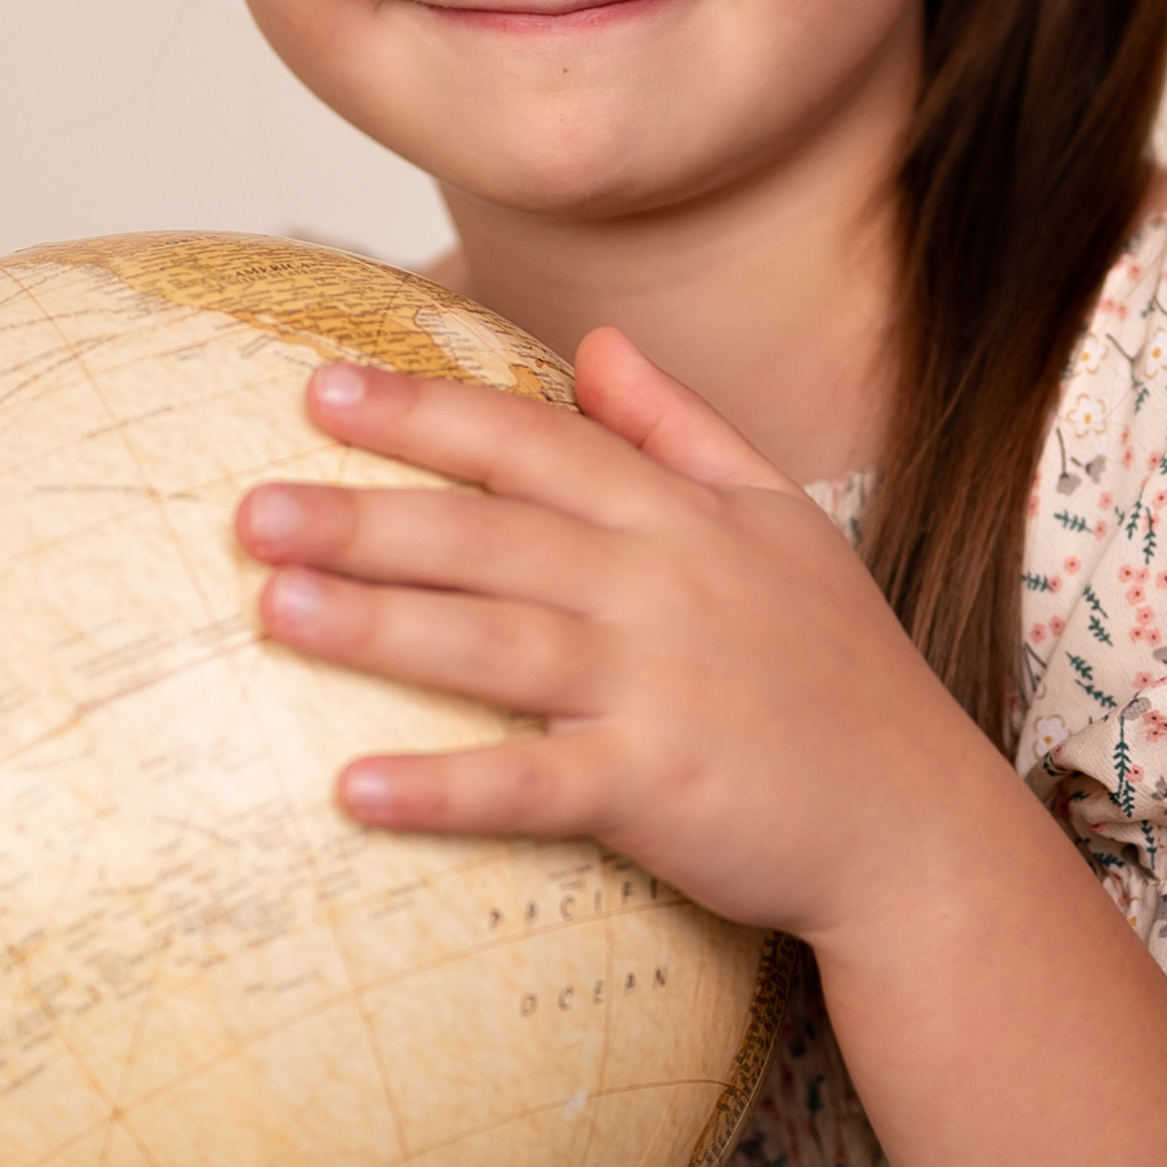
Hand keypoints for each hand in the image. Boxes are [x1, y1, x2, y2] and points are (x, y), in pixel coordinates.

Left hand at [235, 326, 975, 945]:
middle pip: (491, 536)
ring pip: (496, 643)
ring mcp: (659, 689)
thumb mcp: (779, 519)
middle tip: (250, 509)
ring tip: (271, 609)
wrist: (916, 824)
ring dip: (379, 626)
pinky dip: (443, 788)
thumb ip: (681, 428)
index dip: (426, 414)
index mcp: (679, 518)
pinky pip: (532, 786)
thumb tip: (597, 342)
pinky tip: (352, 787)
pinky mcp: (658, 790)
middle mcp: (662, 588)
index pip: (533, 443)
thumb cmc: (839, 674)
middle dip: (366, 515)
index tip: (320, 390)